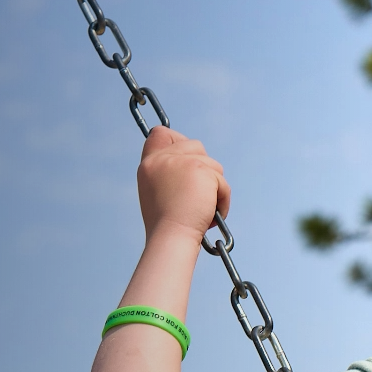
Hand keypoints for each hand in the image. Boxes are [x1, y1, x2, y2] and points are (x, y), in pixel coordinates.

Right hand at [137, 127, 230, 242]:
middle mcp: (162, 159)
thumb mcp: (158, 195)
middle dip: (205, 168)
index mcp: (149, 165)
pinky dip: (222, 200)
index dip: (176, 139)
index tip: (187, 158)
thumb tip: (192, 167)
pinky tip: (211, 215)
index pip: (159, 134)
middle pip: (195, 145)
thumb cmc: (166, 227)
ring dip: (215, 188)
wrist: (171, 238)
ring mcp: (182, 162)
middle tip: (201, 194)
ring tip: (204, 210)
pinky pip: (222, 182)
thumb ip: (170, 176)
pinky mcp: (201, 170)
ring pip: (213, 165)